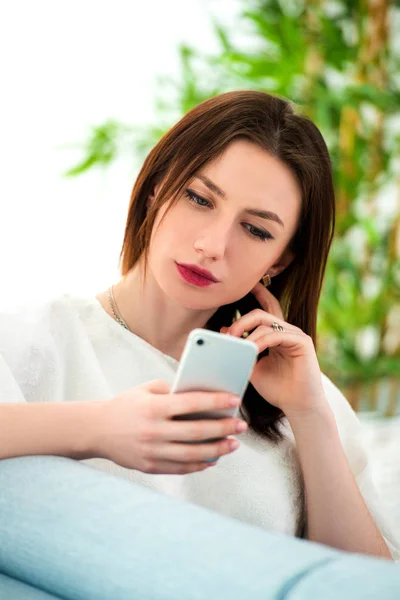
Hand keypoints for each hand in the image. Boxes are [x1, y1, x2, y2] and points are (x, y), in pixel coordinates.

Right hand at [92, 380, 246, 473]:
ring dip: (217, 450)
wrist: (96, 430)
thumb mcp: (145, 390)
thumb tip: (203, 396)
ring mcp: (151, 451)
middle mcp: (153, 431)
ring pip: (192, 453)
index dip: (215, 401)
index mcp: (153, 408)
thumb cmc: (125, 406)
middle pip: (196, 431)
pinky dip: (199, 464)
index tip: (235, 399)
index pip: (191, 403)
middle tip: (241, 425)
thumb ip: (172, 391)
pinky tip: (213, 458)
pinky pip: (180, 467)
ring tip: (233, 444)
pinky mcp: (149, 467)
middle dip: (223, 428)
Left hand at [221, 282, 326, 417]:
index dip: (258, 294)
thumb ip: (240, 350)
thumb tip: (223, 331)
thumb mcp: (252, 368)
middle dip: (241, 321)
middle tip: (228, 334)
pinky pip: (276, 334)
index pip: (266, 308)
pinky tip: (251, 350)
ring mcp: (296, 335)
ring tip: (234, 344)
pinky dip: (260, 341)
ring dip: (246, 332)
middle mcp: (287, 331)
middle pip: (261, 313)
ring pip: (266, 322)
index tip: (246, 285)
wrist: (298, 407)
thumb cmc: (277, 389)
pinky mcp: (303, 342)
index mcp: (276, 334)